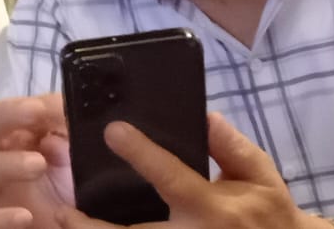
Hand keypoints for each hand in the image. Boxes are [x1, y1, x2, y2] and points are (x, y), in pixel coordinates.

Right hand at [0, 94, 74, 228]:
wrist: (84, 228)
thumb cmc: (80, 185)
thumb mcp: (82, 151)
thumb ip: (72, 125)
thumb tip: (67, 105)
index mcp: (20, 137)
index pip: (2, 111)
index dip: (15, 107)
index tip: (40, 108)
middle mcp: (2, 158)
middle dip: (5, 117)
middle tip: (36, 117)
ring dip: (5, 164)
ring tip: (39, 166)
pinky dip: (0, 218)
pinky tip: (25, 216)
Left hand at [56, 113, 325, 228]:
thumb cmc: (271, 214)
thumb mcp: (260, 173)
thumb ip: (230, 145)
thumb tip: (203, 116)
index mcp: (212, 208)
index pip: (168, 177)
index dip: (140, 152)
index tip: (112, 130)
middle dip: (91, 226)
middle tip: (63, 209)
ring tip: (66, 224)